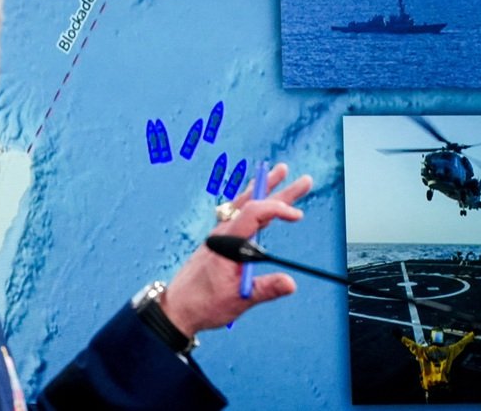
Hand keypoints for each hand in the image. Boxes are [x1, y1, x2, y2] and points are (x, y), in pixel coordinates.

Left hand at [158, 163, 311, 335]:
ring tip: (280, 173)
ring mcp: (220, 236)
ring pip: (244, 205)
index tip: (297, 215)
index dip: (276, 209)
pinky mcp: (220, 242)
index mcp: (226, 242)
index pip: (253, 213)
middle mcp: (222, 233)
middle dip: (279, 190)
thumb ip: (265, 289)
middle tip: (302, 180)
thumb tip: (291, 283)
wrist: (178, 307)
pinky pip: (237, 214)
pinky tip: (257, 198)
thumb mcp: (239, 300)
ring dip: (264, 190)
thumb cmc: (204, 304)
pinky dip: (251, 203)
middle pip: (252, 204)